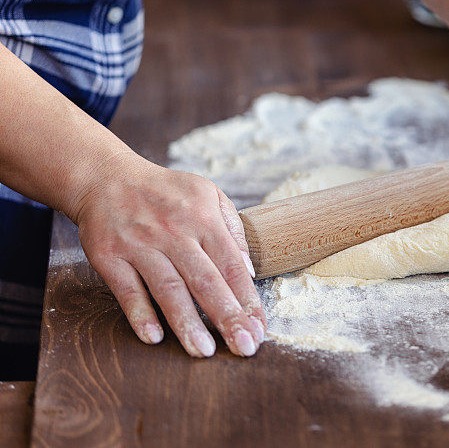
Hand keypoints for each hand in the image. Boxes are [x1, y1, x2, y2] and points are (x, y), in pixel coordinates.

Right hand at [71, 153, 266, 357]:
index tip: (260, 328)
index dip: (247, 299)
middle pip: (205, 281)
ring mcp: (140, 245)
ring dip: (187, 323)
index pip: (232, 265)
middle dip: (227, 316)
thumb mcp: (208, 195)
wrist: (107, 177)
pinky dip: (140, 314)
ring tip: (204, 351)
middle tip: (244, 346)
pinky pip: (127, 289)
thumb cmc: (167, 193)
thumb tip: (249, 270)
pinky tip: (154, 337)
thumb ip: (232, 229)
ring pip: (168, 289)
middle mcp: (174, 233)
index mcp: (203, 218)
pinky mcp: (110, 256)